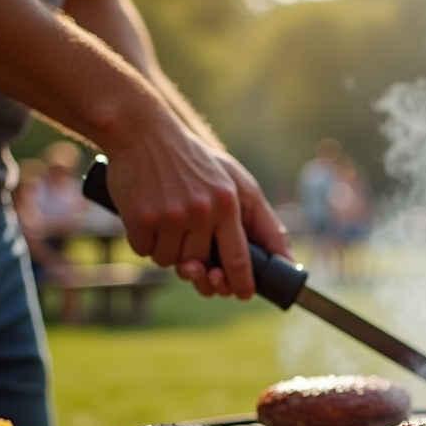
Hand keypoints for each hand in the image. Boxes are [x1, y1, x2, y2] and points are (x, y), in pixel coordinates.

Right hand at [104, 123, 290, 299]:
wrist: (143, 131)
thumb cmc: (194, 160)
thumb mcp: (236, 181)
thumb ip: (260, 219)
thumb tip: (285, 259)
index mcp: (228, 204)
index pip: (240, 258)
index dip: (241, 283)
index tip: (244, 294)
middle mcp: (202, 212)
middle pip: (202, 266)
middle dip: (198, 267)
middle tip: (194, 256)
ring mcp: (170, 216)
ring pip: (172, 262)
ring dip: (169, 252)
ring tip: (169, 223)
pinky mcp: (140, 218)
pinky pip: (146, 251)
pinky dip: (145, 242)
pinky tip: (148, 218)